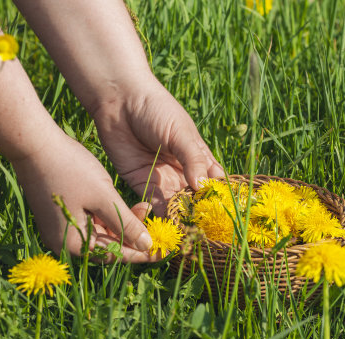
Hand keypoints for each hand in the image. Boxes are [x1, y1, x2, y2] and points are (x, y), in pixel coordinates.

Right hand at [11, 131, 157, 262]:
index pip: (115, 255)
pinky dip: (110, 216)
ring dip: (124, 223)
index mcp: (73, 245)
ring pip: (102, 233)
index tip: (164, 251)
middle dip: (135, 236)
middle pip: (109, 246)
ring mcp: (62, 229)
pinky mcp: (62, 214)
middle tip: (160, 229)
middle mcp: (64, 243)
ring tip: (145, 208)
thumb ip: (127, 224)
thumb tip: (147, 247)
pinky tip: (128, 206)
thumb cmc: (70, 169)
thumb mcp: (104, 198)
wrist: (35, 143)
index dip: (142, 252)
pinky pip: (92, 222)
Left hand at [91, 76, 224, 215]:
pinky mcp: (141, 183)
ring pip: (175, 204)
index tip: (224, 212)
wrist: (120, 102)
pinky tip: (166, 225)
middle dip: (199, 212)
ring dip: (180, 217)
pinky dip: (159, 215)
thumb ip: (193, 159)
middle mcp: (182, 171)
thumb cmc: (156, 109)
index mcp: (198, 157)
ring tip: (187, 231)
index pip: (213, 181)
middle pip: (195, 198)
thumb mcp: (180, 133)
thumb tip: (203, 186)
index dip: (219, 196)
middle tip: (205, 229)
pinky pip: (152, 204)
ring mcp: (162, 178)